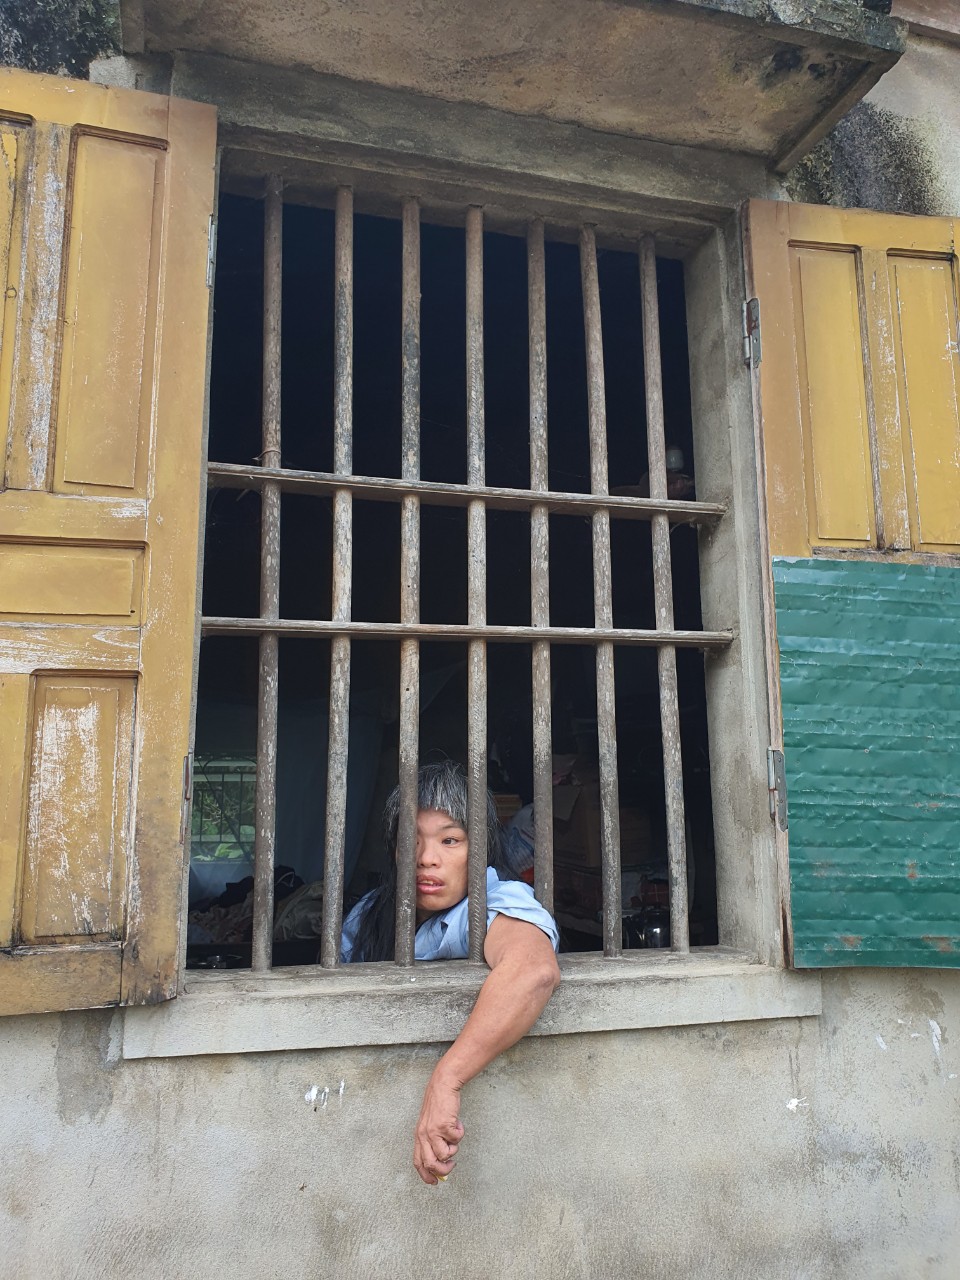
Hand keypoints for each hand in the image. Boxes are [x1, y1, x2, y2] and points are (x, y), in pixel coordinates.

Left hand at [413, 1064, 464, 1185]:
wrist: (442, 1086)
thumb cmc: (438, 1106)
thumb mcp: (430, 1125)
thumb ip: (433, 1141)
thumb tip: (443, 1161)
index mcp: (418, 1136)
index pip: (418, 1162)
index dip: (425, 1175)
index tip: (434, 1182)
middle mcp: (423, 1135)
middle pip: (431, 1164)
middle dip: (443, 1170)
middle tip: (452, 1165)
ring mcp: (433, 1131)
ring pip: (445, 1154)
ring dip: (454, 1148)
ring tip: (454, 1136)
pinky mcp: (444, 1125)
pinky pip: (456, 1139)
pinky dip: (460, 1133)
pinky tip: (457, 1123)